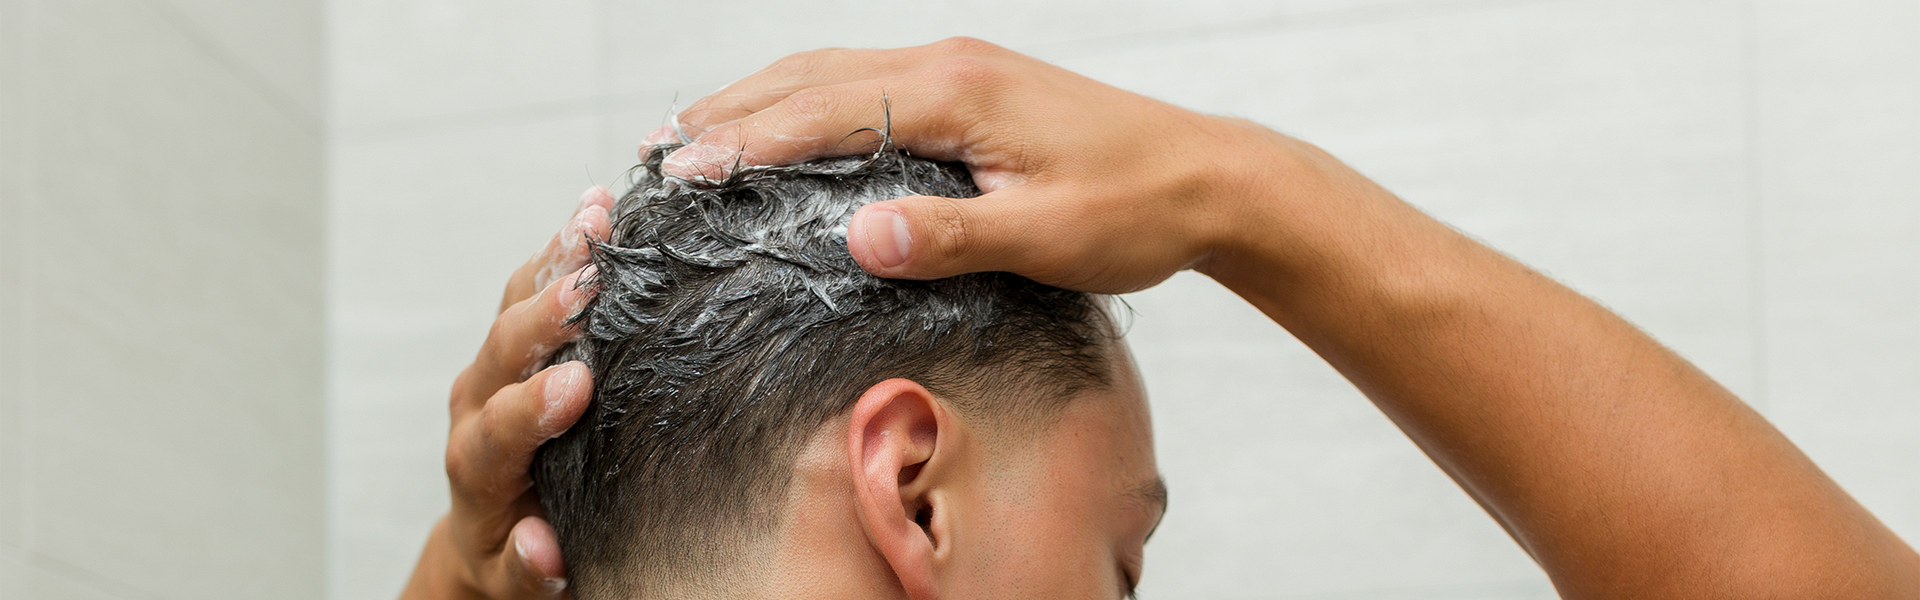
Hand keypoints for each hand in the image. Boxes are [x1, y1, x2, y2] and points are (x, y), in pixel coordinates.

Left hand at [400, 187, 614, 599]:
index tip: (575, 386)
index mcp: (478, 469)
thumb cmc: (518, 558)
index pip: (496, 433)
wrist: (494, 536)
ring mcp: (494, 368)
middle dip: (543, 315)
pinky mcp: (516, 343)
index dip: (531, 408)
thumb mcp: (520, 584)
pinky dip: (565, 248)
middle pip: (501, 354)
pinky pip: (533, 285)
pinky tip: (600, 210)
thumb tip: (539, 549)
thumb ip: (528, 570)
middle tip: (588, 281)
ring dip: (556, 260)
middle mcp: (476, 407)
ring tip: (597, 217)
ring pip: (515, 304)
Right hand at [649, 37, 1307, 293]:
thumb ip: (950, 236)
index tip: (683, 172)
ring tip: (700, 133)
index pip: (826, 112)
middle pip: (814, 75)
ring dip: (764, 98)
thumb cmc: (1135, 210)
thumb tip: (857, 237)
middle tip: (660, 151)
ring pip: (837, 69)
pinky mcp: (976, 84)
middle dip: (733, 111)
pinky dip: (812, 100)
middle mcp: (952, 64)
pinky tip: (792, 125)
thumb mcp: (1045, 237)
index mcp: (958, 94)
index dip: (748, 143)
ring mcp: (964, 67)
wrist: (1209, 177)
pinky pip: (870, 79)